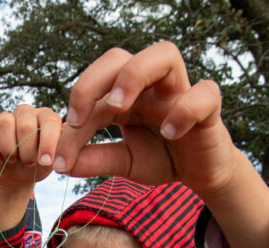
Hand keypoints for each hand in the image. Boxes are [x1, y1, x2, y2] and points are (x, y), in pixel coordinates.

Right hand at [0, 104, 62, 188]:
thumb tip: (68, 129)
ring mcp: (5, 118)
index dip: (47, 142)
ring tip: (14, 160)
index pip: (49, 121)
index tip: (45, 162)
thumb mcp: (55, 159)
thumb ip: (63, 145)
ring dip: (9, 149)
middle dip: (27, 150)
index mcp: (47, 117)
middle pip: (25, 124)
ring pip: (4, 122)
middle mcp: (26, 112)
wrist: (18, 176)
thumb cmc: (39, 165)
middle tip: (29, 163)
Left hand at [54, 41, 241, 196]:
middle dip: (92, 82)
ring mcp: (180, 91)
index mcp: (126, 94)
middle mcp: (150, 85)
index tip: (59, 156)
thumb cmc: (163, 157)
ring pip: (164, 54)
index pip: (93, 93)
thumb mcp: (124, 161)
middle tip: (79, 120)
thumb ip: (96, 160)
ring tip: (119, 108)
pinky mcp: (208, 108)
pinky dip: (185, 110)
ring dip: (135, 75)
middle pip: (118, 57)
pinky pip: (204, 93)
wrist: (201, 172)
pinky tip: (170, 133)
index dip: (72, 119)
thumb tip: (61, 165)